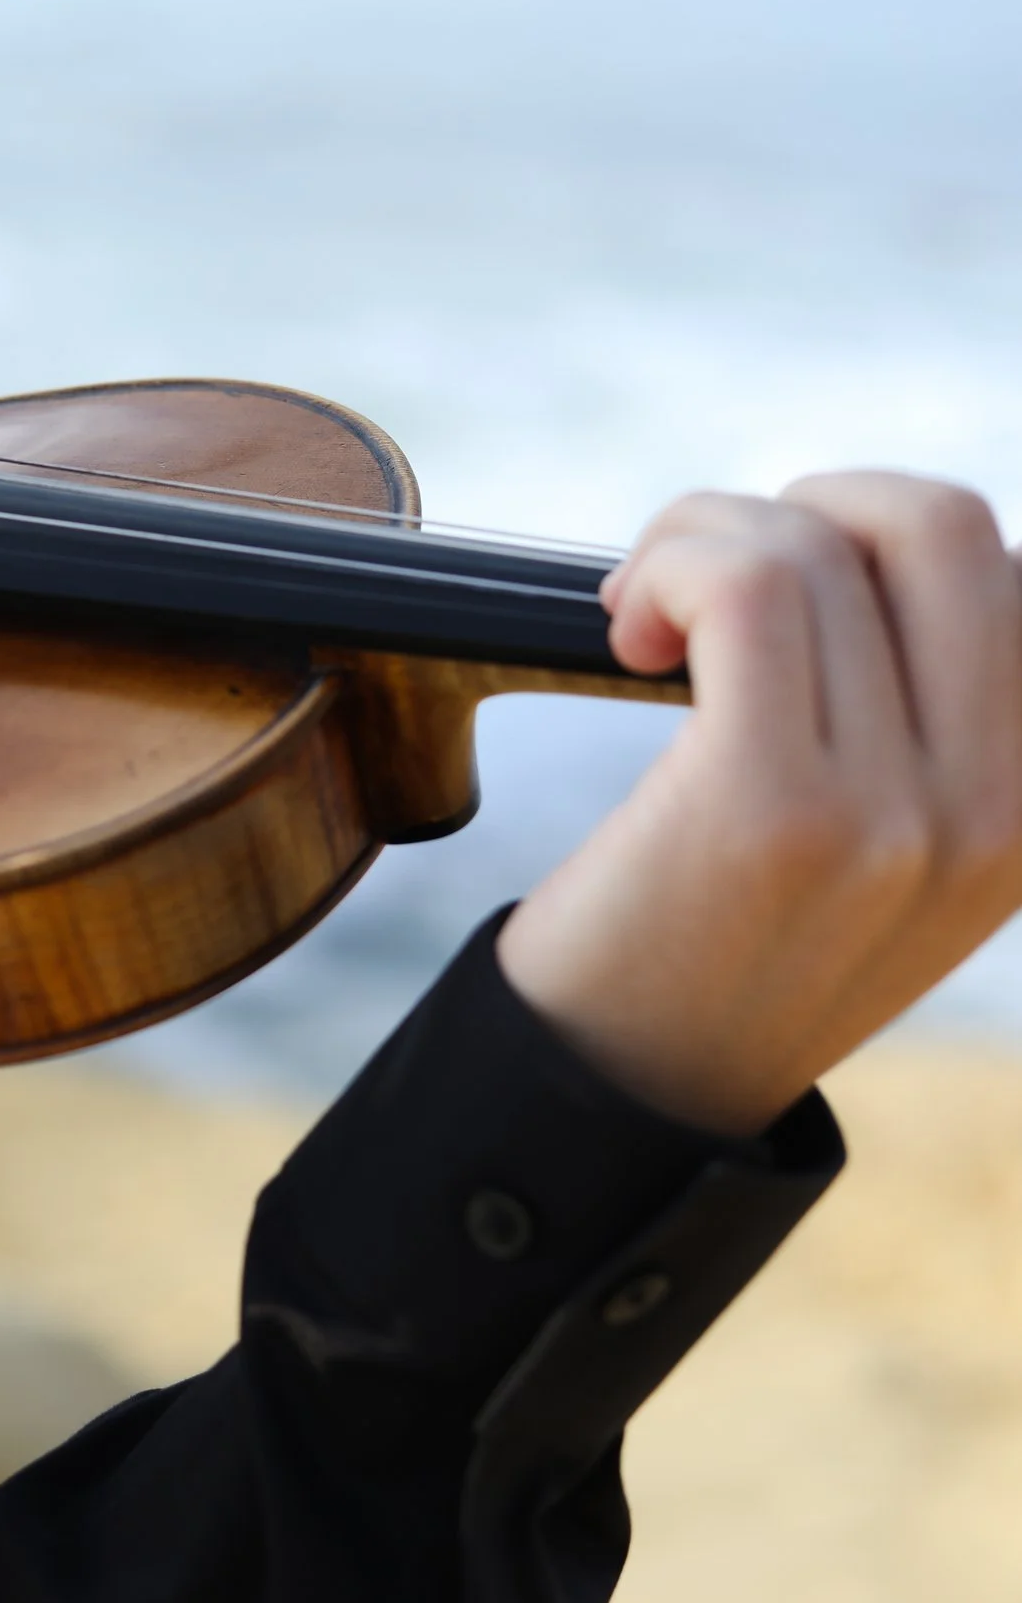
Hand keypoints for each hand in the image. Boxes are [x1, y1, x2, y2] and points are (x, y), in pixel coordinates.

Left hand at [499, 471, 1021, 1135]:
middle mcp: (997, 810)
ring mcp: (896, 812)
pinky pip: (745, 589)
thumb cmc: (715, 947)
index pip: (1010, 573)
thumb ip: (919, 716)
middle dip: (803, 506)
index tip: (786, 588)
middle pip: (945, 523)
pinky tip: (623, 633)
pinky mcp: (771, 807)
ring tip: (640, 614)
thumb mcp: (879, 847)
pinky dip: (668, 566)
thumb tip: (873, 541)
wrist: (619, 1095)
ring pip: (817, 545)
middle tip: (703, 579)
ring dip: (697, 539)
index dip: (878, 536)